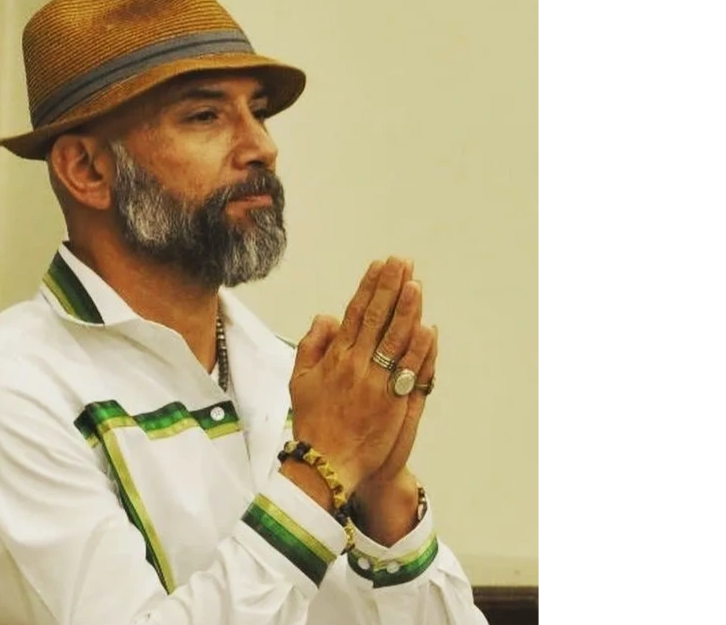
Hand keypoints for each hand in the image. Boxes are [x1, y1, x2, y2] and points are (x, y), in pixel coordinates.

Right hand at [288, 256, 424, 493]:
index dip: (369, 287)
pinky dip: (419, 350)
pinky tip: (427, 328)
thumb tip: (327, 315)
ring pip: (395, 340)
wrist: (325, 464)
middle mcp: (355, 366)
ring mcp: (375, 384)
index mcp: (334, 358)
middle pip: (377, 318)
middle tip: (402, 261)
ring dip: (407, 310)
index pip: (355, 313)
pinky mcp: (392, 404)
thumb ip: (311, 344)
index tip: (379, 265)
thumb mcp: (298, 380)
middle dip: (390, 287)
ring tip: (416, 284)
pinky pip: (409, 371)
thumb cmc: (312, 423)